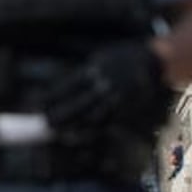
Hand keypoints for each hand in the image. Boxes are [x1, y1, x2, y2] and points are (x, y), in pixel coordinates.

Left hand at [42, 41, 166, 131]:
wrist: (155, 61)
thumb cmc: (123, 57)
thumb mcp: (99, 58)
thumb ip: (82, 73)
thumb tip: (61, 87)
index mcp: (95, 69)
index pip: (67, 86)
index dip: (51, 97)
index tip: (37, 104)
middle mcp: (104, 84)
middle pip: (77, 103)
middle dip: (59, 114)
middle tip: (44, 123)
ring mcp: (115, 98)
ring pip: (91, 115)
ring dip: (73, 125)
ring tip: (59, 132)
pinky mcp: (125, 107)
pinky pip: (107, 122)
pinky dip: (92, 130)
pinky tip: (81, 135)